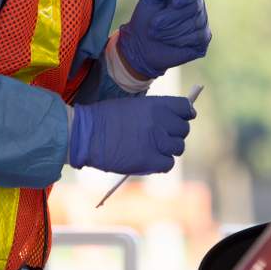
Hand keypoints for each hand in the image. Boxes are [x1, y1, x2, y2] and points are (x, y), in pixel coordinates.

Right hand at [68, 96, 195, 174]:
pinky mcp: (149, 160)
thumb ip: (154, 111)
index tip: (182, 119)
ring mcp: (156, 142)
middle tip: (161, 138)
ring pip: (178, 148)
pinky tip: (149, 160)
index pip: (185, 108)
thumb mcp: (133, 106)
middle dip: (175, 134)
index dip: (185, 115)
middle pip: (183, 130)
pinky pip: (168, 164)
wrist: (85, 134)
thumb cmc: (104, 118)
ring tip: (153, 149)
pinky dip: (161, 164)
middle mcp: (161, 122)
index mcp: (157, 105)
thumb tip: (172, 120)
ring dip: (168, 150)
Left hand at [117, 0, 211, 78]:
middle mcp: (197, 4)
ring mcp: (203, 22)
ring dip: (170, 31)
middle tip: (153, 24)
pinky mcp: (204, 39)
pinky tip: (169, 42)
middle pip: (194, 6)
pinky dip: (178, 40)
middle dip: (170, 18)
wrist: (142, 43)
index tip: (175, 3)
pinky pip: (197, 37)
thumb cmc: (147, 17)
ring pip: (194, 23)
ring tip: (158, 34)